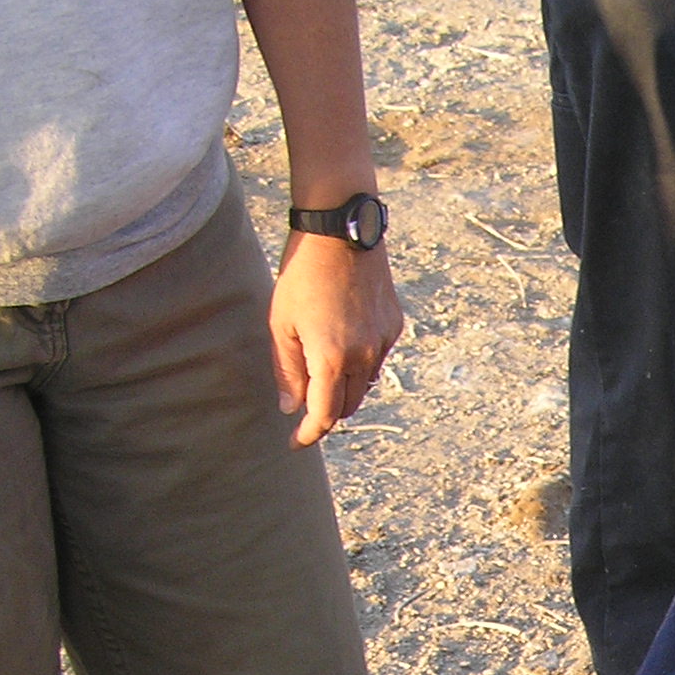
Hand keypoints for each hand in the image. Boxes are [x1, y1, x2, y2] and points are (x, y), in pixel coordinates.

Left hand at [269, 232, 402, 446]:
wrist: (341, 233)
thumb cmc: (302, 275)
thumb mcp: (281, 323)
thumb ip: (287, 370)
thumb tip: (291, 407)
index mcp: (331, 359)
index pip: (324, 415)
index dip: (308, 433)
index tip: (296, 442)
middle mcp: (363, 357)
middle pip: (347, 405)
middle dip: (327, 411)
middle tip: (305, 403)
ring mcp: (382, 342)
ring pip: (364, 384)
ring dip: (344, 387)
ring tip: (322, 366)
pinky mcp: (394, 327)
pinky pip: (377, 358)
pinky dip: (360, 362)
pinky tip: (343, 338)